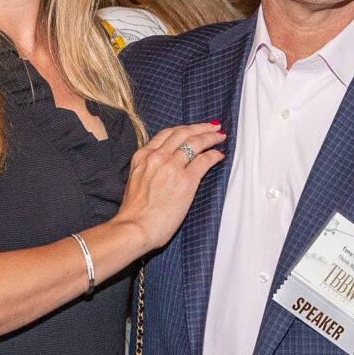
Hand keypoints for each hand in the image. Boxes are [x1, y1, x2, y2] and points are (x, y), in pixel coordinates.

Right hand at [111, 123, 226, 255]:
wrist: (134, 227)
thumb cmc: (134, 212)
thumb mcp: (134, 181)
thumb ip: (147, 169)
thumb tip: (159, 169)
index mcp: (143, 156)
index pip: (167, 134)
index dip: (183, 129)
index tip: (192, 128)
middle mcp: (158, 157)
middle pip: (183, 133)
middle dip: (200, 128)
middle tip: (212, 126)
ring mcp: (172, 167)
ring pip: (196, 143)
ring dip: (210, 137)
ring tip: (219, 136)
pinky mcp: (186, 181)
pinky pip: (204, 161)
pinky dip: (214, 155)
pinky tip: (219, 155)